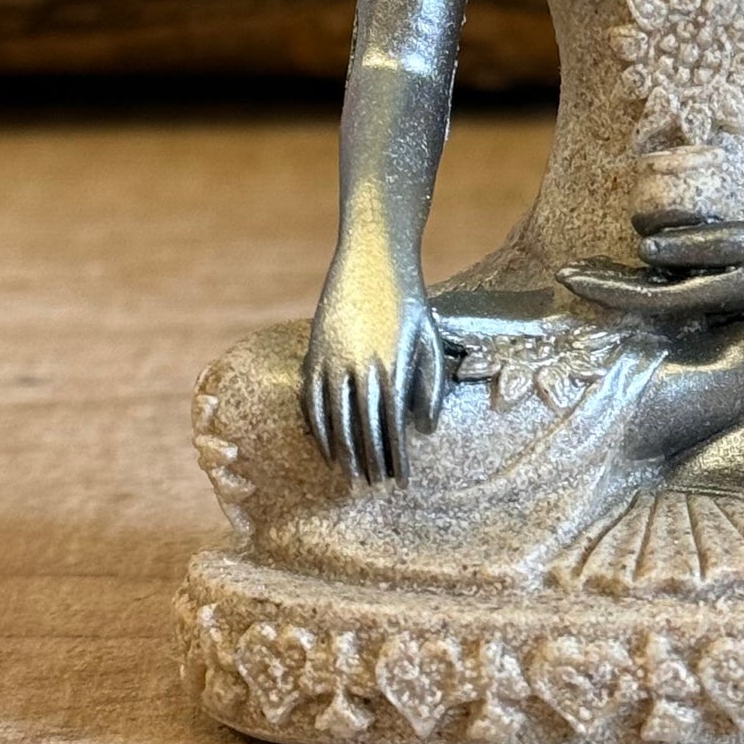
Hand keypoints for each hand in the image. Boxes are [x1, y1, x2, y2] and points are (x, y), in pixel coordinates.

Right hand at [301, 251, 445, 483]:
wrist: (373, 256)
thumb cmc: (410, 298)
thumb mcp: (430, 337)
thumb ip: (430, 385)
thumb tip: (425, 431)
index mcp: (393, 365)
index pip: (394, 425)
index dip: (397, 457)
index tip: (401, 481)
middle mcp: (361, 366)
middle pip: (363, 427)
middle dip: (370, 461)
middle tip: (374, 487)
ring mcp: (333, 359)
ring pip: (335, 418)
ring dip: (343, 451)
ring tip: (351, 476)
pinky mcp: (315, 351)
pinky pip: (312, 399)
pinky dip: (317, 427)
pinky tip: (325, 448)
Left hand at [561, 214, 743, 323]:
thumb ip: (697, 245)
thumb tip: (644, 247)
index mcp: (710, 300)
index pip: (642, 298)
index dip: (603, 288)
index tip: (565, 274)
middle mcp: (706, 302)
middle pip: (642, 297)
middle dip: (602, 286)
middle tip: (562, 272)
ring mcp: (713, 293)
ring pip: (654, 290)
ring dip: (621, 278)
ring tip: (583, 267)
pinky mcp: (721, 281)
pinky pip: (673, 279)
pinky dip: (647, 270)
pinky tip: (632, 257)